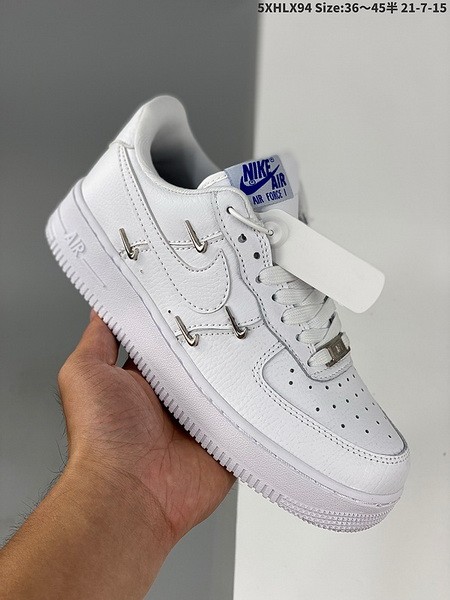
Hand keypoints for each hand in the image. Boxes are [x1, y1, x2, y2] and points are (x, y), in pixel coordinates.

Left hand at [58, 310, 234, 546]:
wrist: (129, 495)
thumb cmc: (101, 439)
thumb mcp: (85, 372)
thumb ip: (99, 338)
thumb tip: (103, 308)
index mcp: (141, 380)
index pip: (166, 340)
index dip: (178, 320)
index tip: (194, 296)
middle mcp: (171, 399)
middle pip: (201, 360)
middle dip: (214, 342)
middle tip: (233, 316)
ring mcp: (199, 420)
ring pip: (227, 384)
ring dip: (236, 371)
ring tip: (254, 343)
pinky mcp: (222, 441)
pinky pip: (246, 416)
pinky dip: (254, 404)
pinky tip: (263, 383)